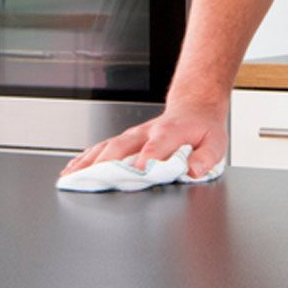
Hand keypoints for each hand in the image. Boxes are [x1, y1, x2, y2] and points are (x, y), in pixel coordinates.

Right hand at [59, 102, 227, 178]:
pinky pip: (101, 148)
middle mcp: (146, 132)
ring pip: (107, 147)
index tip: (137, 172)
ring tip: (71, 178)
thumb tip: (194, 171)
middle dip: (106, 163)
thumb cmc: (203, 128)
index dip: (146, 158)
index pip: (155, 146)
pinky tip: (71, 171)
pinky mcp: (124, 140)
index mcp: (170, 132)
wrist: (194, 107)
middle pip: (122, 146)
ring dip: (88, 162)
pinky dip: (85, 159)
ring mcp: (133, 135)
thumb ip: (206, 157)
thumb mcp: (216, 141)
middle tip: (90, 181)